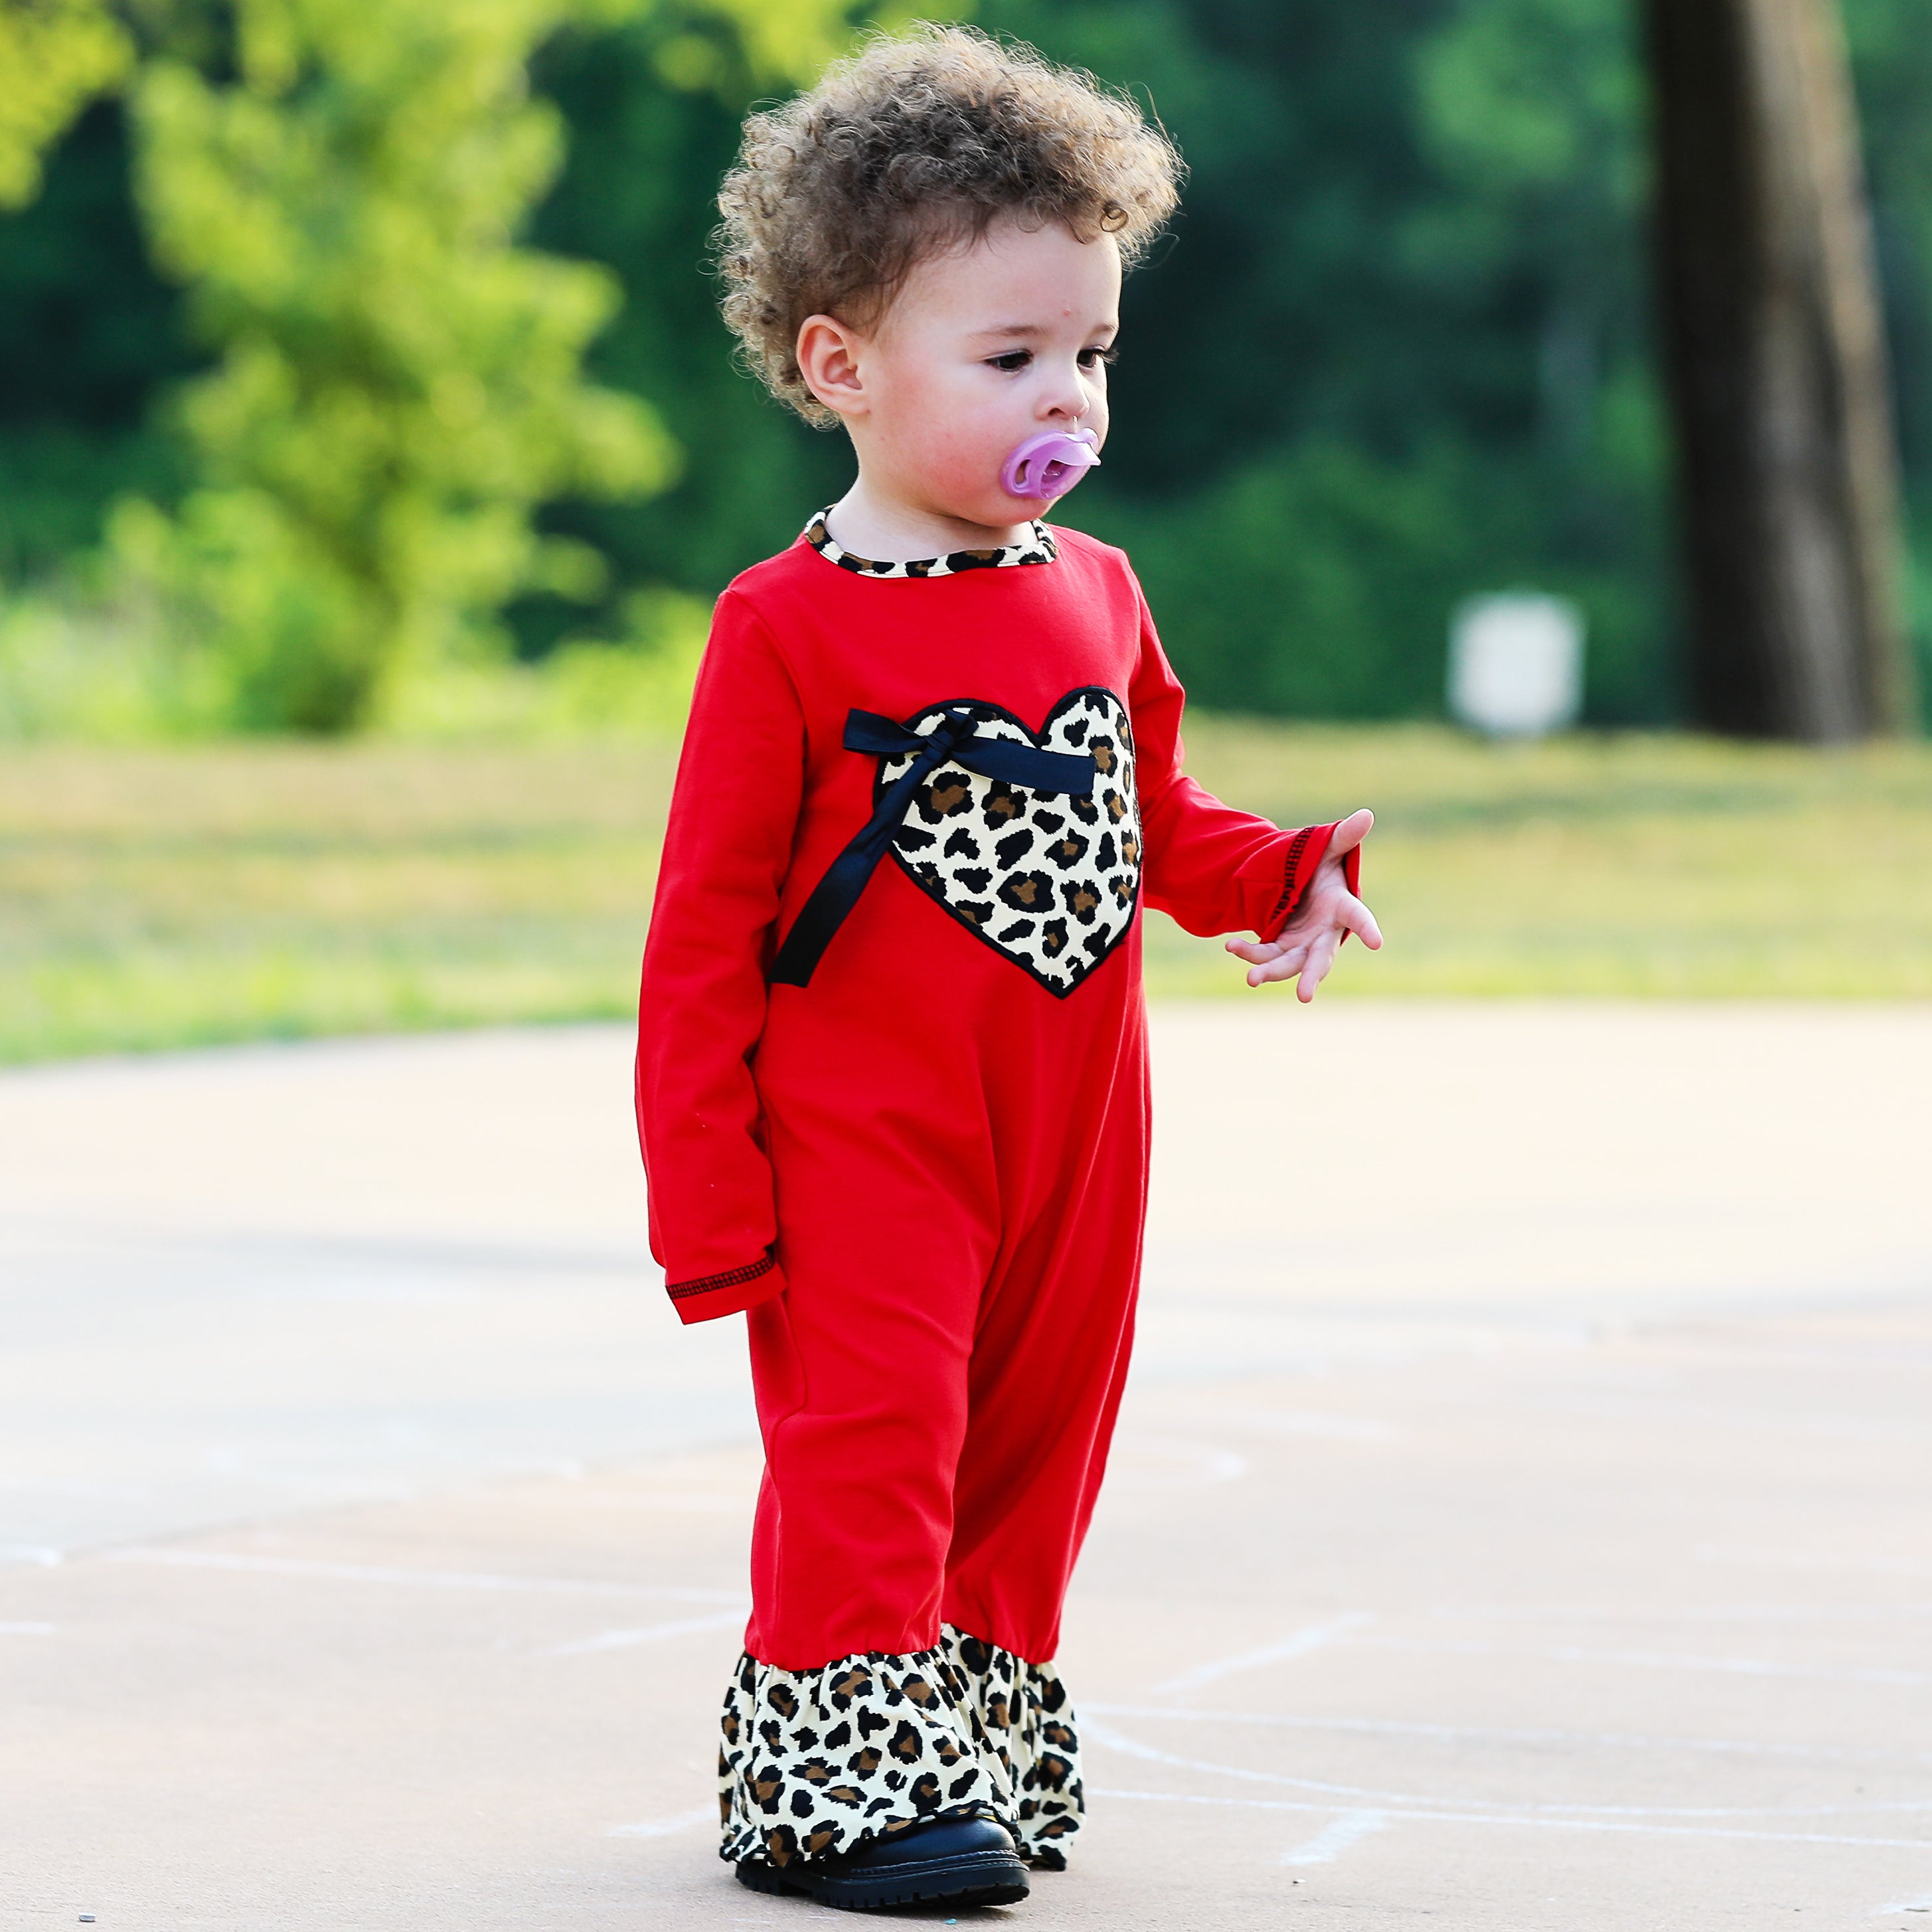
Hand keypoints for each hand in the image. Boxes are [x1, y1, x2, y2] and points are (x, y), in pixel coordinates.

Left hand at [1224, 808, 1381, 1000]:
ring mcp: (1301, 943)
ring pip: (1288, 963)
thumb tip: (1366, 814)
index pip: (1357, 918)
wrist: (1301, 883)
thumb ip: (1345, 836)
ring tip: (1252, 979)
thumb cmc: (1322, 866)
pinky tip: (1231, 947)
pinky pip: (1264, 953)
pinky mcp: (1280, 946)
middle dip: (1312, 976)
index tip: (1377, 943)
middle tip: (1305, 996)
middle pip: (1320, 958)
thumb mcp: (1330, 848)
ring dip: (1270, 971)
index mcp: (1341, 907)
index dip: (1367, 929)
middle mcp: (1324, 933)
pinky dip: (1249, 953)